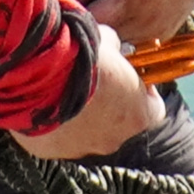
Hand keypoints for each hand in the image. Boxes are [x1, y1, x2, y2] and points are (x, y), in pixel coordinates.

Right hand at [13, 30, 160, 161]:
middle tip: (91, 84)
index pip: (153, 110)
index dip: (143, 94)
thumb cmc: (83, 58)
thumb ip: (114, 49)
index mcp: (137, 116)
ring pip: (84, 135)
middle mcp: (113, 140)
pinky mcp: (50, 151)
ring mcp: (80, 149)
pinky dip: (51, 125)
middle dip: (107, 107)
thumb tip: (110, 46)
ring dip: (77, 118)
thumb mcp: (107, 42)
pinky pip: (55, 138)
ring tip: (61, 93)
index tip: (131, 78)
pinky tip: (41, 104)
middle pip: (117, 126)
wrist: (39, 73)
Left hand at [65, 0, 193, 44]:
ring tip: (93, 4)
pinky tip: (117, 7)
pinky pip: (132, 41)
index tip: (54, 10)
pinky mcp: (167, 31)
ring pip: (116, 45)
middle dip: (82, 28)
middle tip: (66, 8)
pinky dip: (120, 30)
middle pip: (100, 41)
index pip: (88, 27)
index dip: (68, 21)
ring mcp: (160, 30)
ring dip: (102, 31)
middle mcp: (148, 20)